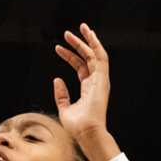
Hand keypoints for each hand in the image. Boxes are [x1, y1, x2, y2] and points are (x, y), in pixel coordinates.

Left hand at [52, 24, 111, 143]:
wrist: (86, 133)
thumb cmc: (77, 126)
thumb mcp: (65, 108)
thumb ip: (61, 94)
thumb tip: (57, 80)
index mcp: (89, 88)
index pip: (80, 67)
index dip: (69, 56)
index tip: (57, 48)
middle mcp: (96, 82)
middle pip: (89, 58)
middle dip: (79, 44)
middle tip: (67, 33)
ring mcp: (101, 81)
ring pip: (96, 55)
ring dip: (89, 40)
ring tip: (81, 27)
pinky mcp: (102, 80)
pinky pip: (101, 58)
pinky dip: (96, 46)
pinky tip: (90, 35)